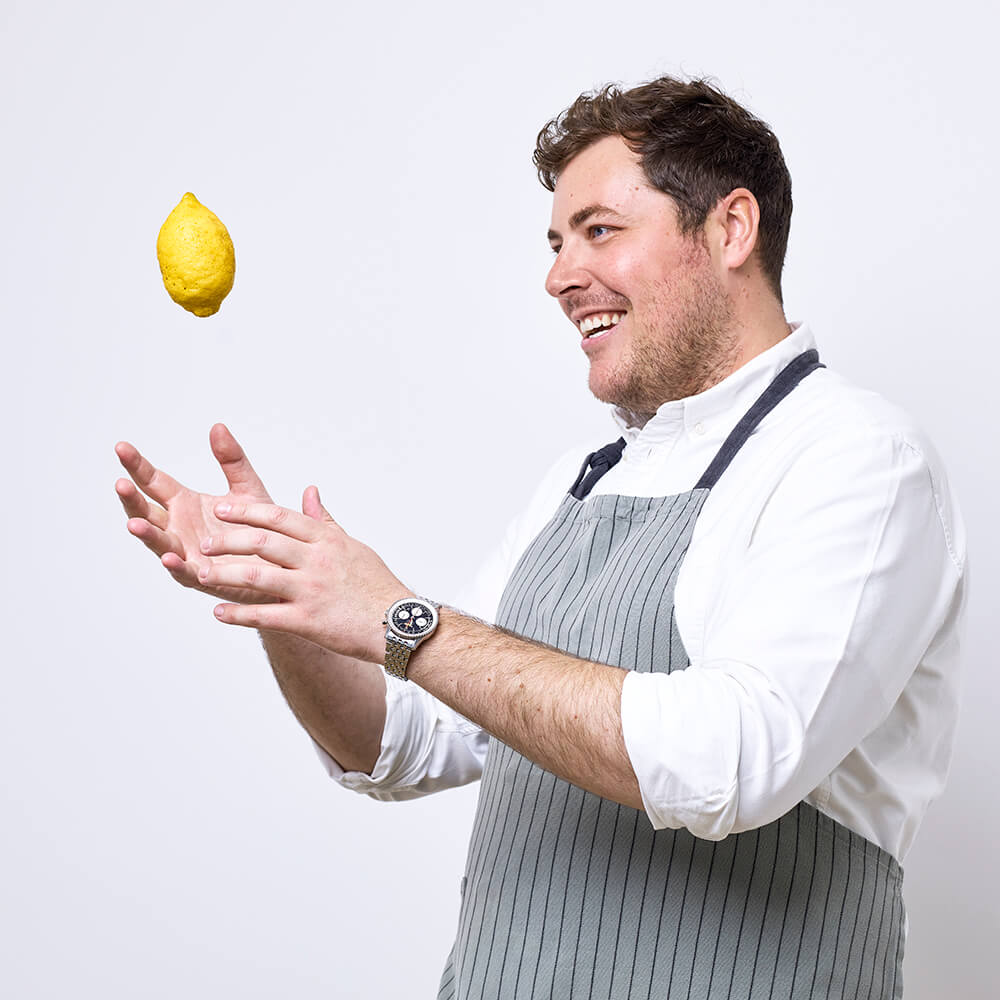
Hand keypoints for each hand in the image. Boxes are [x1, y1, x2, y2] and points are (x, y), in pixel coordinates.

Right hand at [115, 423, 279, 604]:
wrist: (282, 561)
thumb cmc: (260, 527)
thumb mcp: (247, 488)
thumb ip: (232, 460)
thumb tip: (218, 426)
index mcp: (185, 503)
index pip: (154, 481)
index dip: (138, 466)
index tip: (121, 447)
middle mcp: (178, 527)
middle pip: (146, 511)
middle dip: (131, 499)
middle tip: (120, 483)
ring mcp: (186, 552)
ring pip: (159, 542)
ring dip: (146, 534)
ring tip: (134, 523)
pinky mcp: (202, 576)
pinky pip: (184, 572)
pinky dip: (175, 565)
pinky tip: (169, 557)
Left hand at [197, 487, 410, 661]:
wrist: (400, 624)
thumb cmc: (377, 586)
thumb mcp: (353, 546)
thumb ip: (325, 521)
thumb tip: (310, 492)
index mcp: (326, 540)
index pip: (279, 517)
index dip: (246, 512)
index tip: (222, 510)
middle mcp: (317, 561)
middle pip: (262, 542)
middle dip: (228, 540)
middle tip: (205, 542)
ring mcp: (311, 590)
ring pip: (257, 576)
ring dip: (224, 575)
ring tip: (200, 574)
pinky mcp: (309, 620)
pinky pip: (265, 616)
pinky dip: (239, 614)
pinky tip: (219, 613)